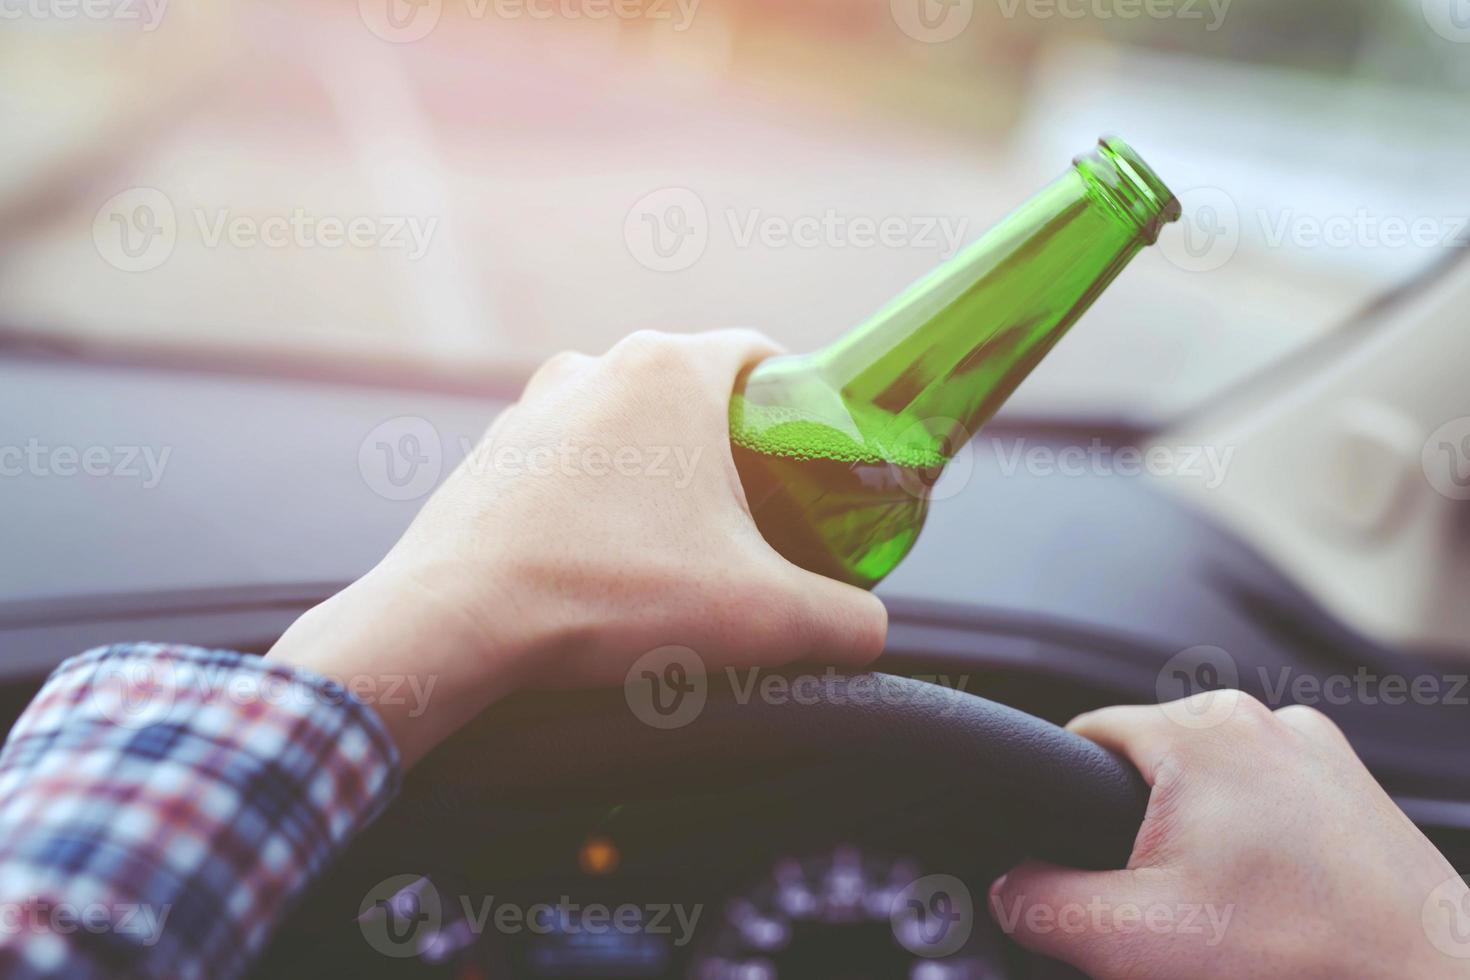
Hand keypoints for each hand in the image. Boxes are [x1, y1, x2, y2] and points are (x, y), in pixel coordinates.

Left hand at [267, 329, 887, 765]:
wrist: (455, 620)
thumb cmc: (610, 594)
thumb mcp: (760, 614)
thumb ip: (845, 619)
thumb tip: (871, 631)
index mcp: (670, 369)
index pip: (764, 356)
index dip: (802, 405)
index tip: (814, 462)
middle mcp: (600, 364)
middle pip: (698, 394)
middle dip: (734, 450)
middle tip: (760, 521)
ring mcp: (536, 403)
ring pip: (631, 425)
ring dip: (664, 473)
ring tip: (682, 548)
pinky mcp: (494, 450)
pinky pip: (573, 458)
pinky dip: (602, 494)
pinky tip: (608, 559)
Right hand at [990, 690, 1468, 977]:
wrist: (1425, 978)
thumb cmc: (1305, 953)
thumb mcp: (1134, 940)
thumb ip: (1042, 904)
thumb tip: (1007, 887)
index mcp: (1199, 733)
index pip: (1086, 733)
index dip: (1068, 795)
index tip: (1084, 850)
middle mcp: (1258, 719)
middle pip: (1149, 756)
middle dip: (1140, 822)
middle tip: (1167, 896)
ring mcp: (1310, 744)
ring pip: (1208, 773)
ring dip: (1197, 826)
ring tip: (1226, 897)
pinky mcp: (1345, 776)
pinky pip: (1262, 786)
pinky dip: (1250, 828)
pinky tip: (1267, 889)